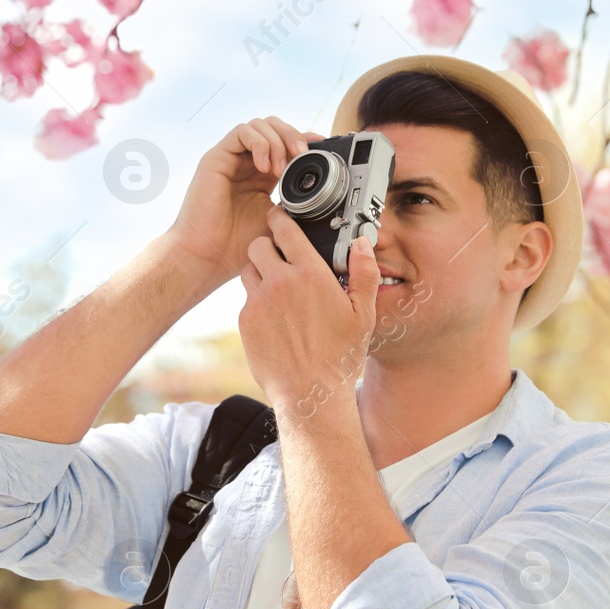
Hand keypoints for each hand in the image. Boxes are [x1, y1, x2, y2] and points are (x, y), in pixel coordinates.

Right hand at [164, 117, 324, 286]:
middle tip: (302, 155)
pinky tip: (265, 168)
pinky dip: (259, 144)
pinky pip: (241, 132)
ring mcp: (231, 159)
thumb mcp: (278, 222)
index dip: (304, 139)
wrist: (207, 256)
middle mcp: (247, 163)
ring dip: (277, 141)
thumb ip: (295, 203)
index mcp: (263, 176)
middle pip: (274, 127)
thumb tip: (318, 190)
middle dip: (293, 135)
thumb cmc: (236, 246)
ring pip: (259, 125)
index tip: (322, 146)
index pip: (285, 143)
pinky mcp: (216, 158)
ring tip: (282, 169)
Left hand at [239, 203, 380, 414]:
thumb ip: (364, 273)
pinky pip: (246, 300)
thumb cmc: (340, 357)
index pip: (285, 229)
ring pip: (247, 270)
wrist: (309, 394)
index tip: (279, 214)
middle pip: (257, 244)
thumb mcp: (363, 314)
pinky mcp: (245, 322)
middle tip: (277, 255)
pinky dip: (257, 301)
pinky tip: (274, 317)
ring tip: (276, 286)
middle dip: (266, 245)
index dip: (280, 217)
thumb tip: (362, 244)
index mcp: (310, 274)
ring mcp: (258, 302)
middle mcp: (279, 282)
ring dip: (258, 271)